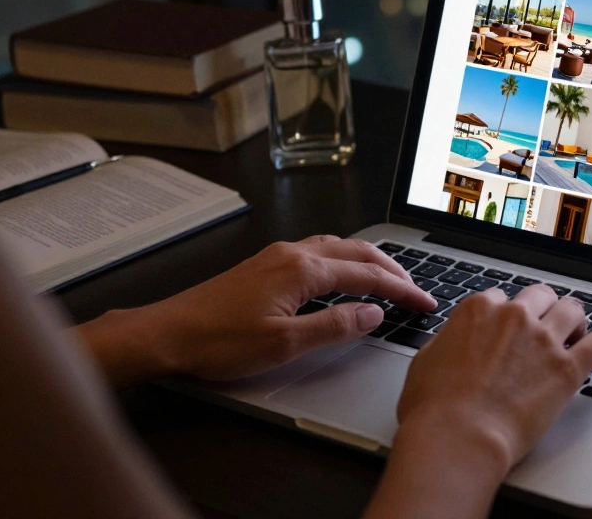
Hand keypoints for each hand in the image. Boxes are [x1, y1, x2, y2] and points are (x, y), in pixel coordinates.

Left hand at [76, 236, 436, 385]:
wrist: (166, 334)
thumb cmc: (217, 342)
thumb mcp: (285, 344)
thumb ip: (335, 326)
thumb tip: (373, 314)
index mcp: (302, 270)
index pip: (368, 275)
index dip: (402, 289)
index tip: (425, 302)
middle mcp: (291, 254)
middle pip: (357, 252)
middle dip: (392, 269)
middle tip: (416, 289)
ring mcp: (276, 256)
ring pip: (336, 248)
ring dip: (367, 261)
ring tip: (388, 279)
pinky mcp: (263, 265)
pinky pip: (317, 252)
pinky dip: (343, 261)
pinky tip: (342, 276)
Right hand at [364, 285, 591, 518]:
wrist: (459, 437)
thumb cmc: (434, 409)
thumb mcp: (425, 362)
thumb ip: (447, 342)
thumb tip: (452, 342)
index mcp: (479, 310)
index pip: (501, 297)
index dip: (506, 314)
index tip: (509, 329)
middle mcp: (514, 316)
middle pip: (540, 296)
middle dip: (544, 309)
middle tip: (546, 326)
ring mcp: (543, 340)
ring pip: (573, 310)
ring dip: (575, 320)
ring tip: (576, 334)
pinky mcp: (567, 368)